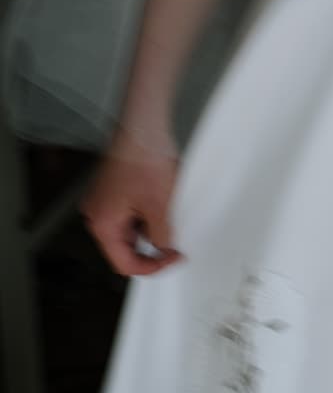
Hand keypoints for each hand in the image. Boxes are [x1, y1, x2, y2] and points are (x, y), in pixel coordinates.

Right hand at [80, 127, 184, 278]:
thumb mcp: (159, 207)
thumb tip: (164, 250)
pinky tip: (161, 201)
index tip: (173, 259)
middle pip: (124, 247)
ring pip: (128, 229)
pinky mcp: (111, 188)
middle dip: (151, 246)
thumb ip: (161, 236)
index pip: (124, 263)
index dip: (151, 267)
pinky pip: (128, 212)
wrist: (142, 125)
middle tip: (176, 243)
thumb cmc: (146, 162)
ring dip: (149, 228)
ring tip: (168, 213)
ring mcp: (102, 200)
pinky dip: (145, 213)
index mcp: (102, 224)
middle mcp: (95, 215)